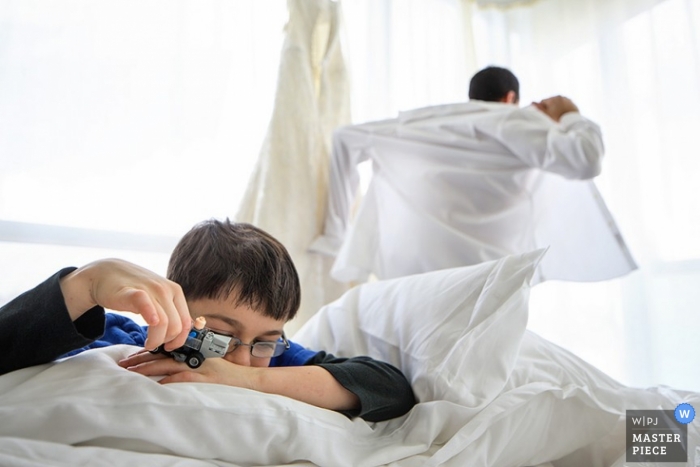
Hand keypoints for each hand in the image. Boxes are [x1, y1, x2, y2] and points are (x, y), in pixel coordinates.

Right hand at [60, 259, 190, 350]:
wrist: (106, 273)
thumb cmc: (133, 289)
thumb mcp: (157, 298)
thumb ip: (169, 311)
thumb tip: (183, 331)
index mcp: (175, 291)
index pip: (186, 323)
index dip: (179, 340)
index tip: (168, 347)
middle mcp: (166, 289)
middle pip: (175, 326)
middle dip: (165, 342)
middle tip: (153, 345)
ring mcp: (150, 289)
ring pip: (163, 322)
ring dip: (155, 340)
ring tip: (147, 344)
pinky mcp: (132, 292)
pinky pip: (146, 304)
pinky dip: (150, 315)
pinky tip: (150, 323)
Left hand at [119, 349, 254, 385]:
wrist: (248, 380)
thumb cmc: (229, 374)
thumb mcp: (210, 362)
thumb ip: (193, 361)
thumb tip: (173, 366)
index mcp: (194, 351)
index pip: (166, 349)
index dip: (148, 352)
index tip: (132, 356)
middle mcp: (194, 356)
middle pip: (162, 356)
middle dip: (140, 360)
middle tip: (123, 364)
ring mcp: (198, 367)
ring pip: (167, 365)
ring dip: (147, 369)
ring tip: (130, 373)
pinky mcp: (203, 378)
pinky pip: (180, 379)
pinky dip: (166, 382)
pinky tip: (154, 385)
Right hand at [532, 95, 578, 121]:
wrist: (572, 124)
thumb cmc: (557, 120)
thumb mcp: (546, 115)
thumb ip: (539, 108)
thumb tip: (532, 102)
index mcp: (553, 98)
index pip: (543, 102)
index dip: (543, 109)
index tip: (546, 115)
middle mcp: (561, 97)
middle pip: (551, 102)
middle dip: (550, 107)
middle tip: (552, 117)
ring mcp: (567, 100)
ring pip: (558, 103)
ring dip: (556, 108)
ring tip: (558, 116)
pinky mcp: (573, 104)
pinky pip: (565, 105)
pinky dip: (563, 109)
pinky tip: (563, 115)